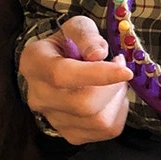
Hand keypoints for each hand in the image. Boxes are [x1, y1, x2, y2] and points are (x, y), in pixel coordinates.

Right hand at [18, 15, 133, 143]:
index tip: (125, 70)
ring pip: (97, 121)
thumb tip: (98, 54)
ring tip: (115, 80)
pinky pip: (105, 130)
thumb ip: (86, 35)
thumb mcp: (76, 26)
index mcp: (35, 63)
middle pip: (83, 104)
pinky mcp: (69, 134)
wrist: (60, 63)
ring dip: (118, 98)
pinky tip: (111, 96)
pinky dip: (118, 111)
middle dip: (113, 86)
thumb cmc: (70, 42)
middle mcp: (38, 96)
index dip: (97, 74)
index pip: (63, 75)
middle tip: (120, 67)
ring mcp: (52, 119)